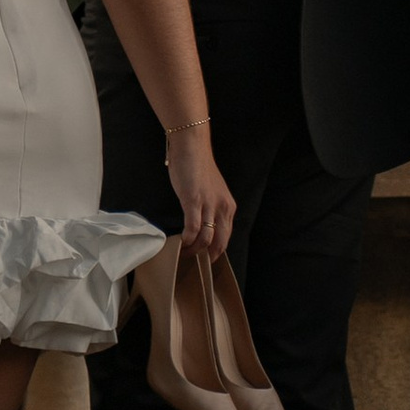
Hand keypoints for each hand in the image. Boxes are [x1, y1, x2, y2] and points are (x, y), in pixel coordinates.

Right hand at [164, 126, 235, 260]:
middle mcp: (222, 208)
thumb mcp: (212, 192)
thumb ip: (211, 208)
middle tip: (194, 262)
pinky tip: (180, 243)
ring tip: (183, 253)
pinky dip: (187, 240)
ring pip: (206, 239)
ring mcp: (209, 205)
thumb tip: (202, 227)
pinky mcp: (194, 201)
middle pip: (219, 243)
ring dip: (194, 250)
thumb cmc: (198, 167)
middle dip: (207, 257)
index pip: (226, 238)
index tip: (205, 259)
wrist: (192, 147)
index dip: (216, 252)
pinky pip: (193, 228)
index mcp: (228, 207)